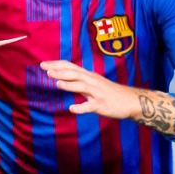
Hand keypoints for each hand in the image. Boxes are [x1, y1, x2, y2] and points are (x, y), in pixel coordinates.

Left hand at [43, 60, 174, 134]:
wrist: (131, 101)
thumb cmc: (110, 92)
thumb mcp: (95, 82)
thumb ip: (80, 80)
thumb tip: (63, 77)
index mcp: (89, 76)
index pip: (71, 67)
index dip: (57, 65)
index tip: (43, 64)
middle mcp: (93, 82)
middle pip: (75, 74)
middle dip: (60, 71)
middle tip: (46, 70)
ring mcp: (97, 93)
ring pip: (82, 87)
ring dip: (70, 85)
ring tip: (57, 83)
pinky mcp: (101, 105)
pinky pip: (90, 106)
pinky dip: (81, 107)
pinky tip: (71, 109)